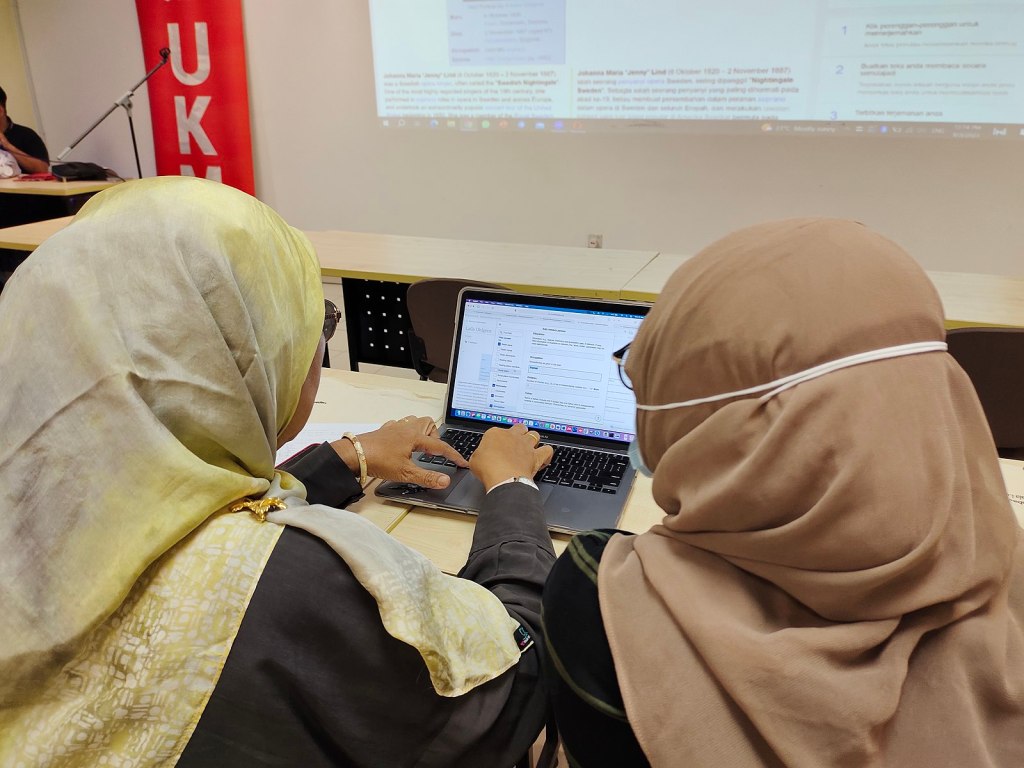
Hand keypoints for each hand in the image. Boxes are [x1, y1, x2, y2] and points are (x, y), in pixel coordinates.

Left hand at [330, 415, 467, 488]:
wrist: (354, 454)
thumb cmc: (378, 460)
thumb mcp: (405, 473)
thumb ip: (427, 477)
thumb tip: (445, 481)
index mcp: (415, 436)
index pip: (440, 446)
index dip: (453, 455)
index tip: (462, 463)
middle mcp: (406, 428)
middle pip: (428, 424)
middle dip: (435, 437)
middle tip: (433, 453)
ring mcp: (395, 427)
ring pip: (414, 421)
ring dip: (421, 432)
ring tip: (420, 448)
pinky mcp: (385, 430)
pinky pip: (400, 425)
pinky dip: (406, 432)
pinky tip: (402, 444)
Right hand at [469, 423, 552, 490]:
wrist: (503, 477)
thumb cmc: (488, 468)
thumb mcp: (474, 460)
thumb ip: (479, 455)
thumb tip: (480, 458)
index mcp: (495, 433)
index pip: (497, 432)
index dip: (498, 440)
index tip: (496, 447)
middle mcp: (512, 436)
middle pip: (519, 428)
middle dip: (519, 433)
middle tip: (516, 442)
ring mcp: (525, 445)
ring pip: (534, 434)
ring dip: (533, 440)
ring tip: (529, 448)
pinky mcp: (536, 456)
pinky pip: (547, 450)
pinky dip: (546, 453)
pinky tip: (543, 458)